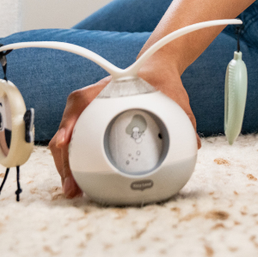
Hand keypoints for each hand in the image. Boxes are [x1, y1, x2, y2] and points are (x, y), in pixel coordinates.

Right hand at [48, 62, 198, 197]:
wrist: (157, 67)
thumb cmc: (162, 81)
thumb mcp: (175, 96)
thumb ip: (184, 118)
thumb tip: (194, 144)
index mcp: (109, 88)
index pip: (79, 102)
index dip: (68, 124)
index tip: (64, 143)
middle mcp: (93, 98)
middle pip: (67, 126)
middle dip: (63, 158)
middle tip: (72, 185)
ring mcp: (89, 109)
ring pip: (66, 137)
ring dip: (65, 163)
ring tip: (73, 189)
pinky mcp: (92, 120)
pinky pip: (76, 140)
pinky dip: (74, 159)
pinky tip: (81, 180)